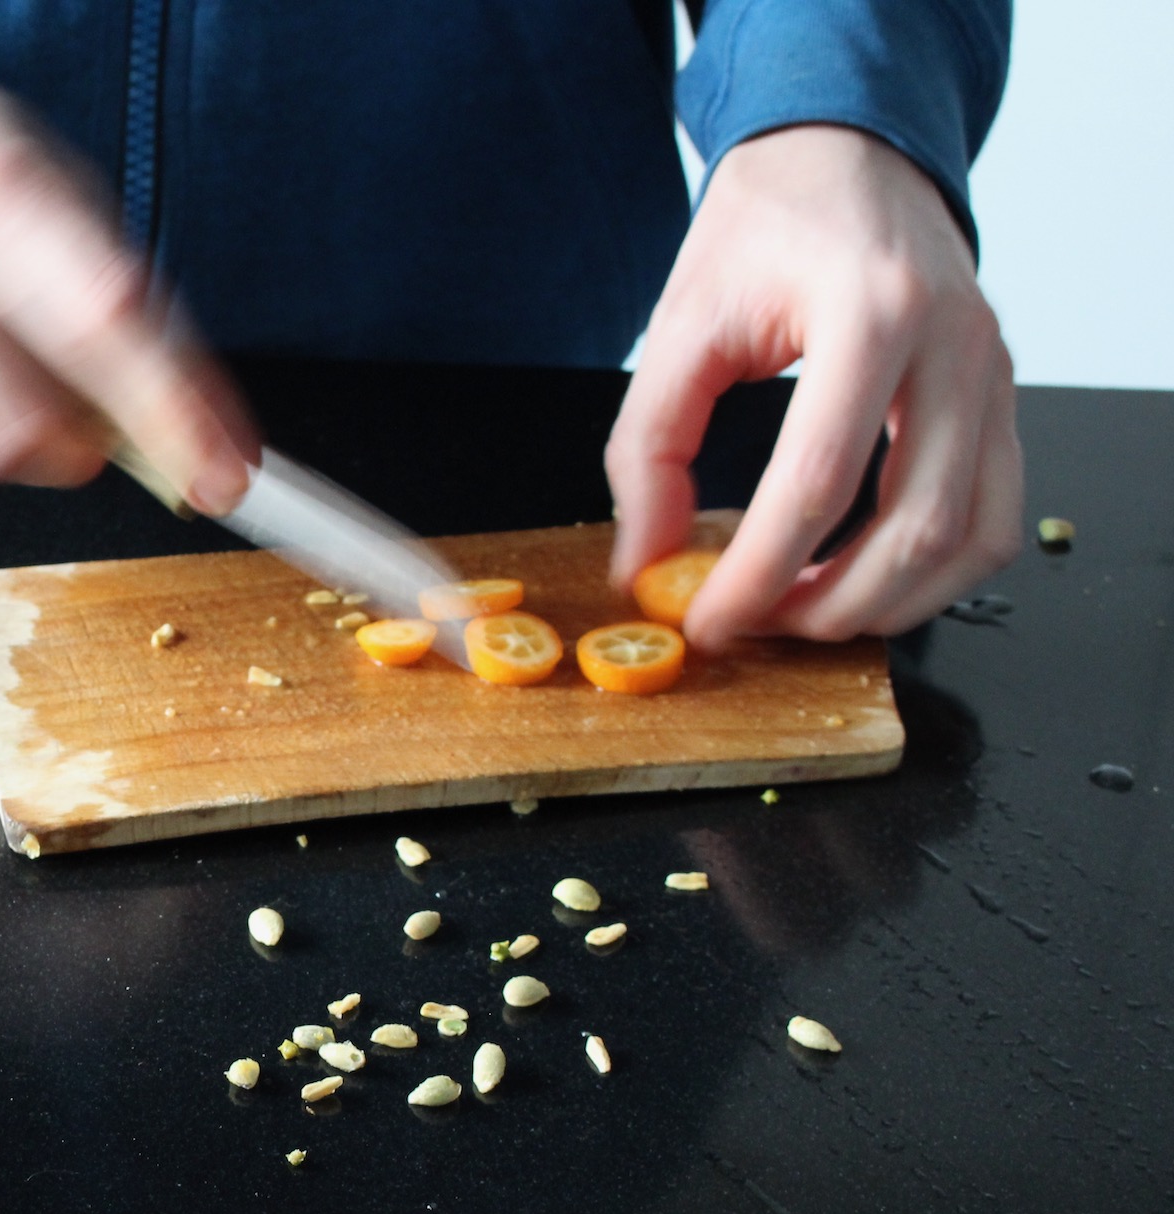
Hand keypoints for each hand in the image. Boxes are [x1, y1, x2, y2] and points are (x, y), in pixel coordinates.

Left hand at [605, 125, 1023, 649]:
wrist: (846, 155)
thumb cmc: (768, 226)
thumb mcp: (682, 325)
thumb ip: (650, 448)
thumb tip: (643, 562)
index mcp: (870, 310)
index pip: (818, 480)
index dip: (756, 574)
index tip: (706, 621)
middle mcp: (953, 343)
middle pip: (915, 526)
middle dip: (828, 605)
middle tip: (754, 626)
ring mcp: (994, 373)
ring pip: (972, 537)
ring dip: (888, 603)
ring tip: (802, 612)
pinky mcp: (1003, 398)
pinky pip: (995, 516)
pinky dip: (933, 572)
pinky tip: (861, 578)